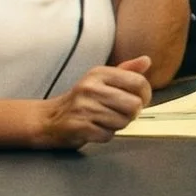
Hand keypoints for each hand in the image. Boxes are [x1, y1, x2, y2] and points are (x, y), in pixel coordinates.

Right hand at [33, 56, 153, 148]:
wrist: (48, 119)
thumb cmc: (80, 100)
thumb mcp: (101, 79)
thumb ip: (125, 71)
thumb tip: (146, 61)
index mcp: (98, 73)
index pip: (138, 82)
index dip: (145, 95)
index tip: (139, 100)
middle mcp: (90, 87)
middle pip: (134, 105)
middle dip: (131, 113)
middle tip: (118, 113)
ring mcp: (83, 107)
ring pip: (123, 122)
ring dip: (116, 125)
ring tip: (103, 120)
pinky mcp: (78, 126)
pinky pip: (108, 135)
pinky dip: (104, 135)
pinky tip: (94, 128)